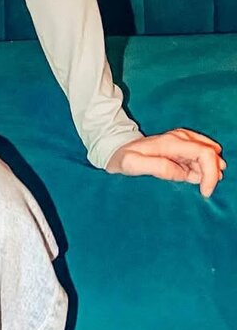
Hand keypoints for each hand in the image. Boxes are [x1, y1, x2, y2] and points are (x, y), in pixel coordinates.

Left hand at [105, 128, 226, 197]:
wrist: (116, 150)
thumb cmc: (123, 158)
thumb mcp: (132, 164)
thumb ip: (157, 167)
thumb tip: (182, 173)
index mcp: (171, 142)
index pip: (204, 153)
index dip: (211, 172)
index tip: (204, 191)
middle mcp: (179, 138)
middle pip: (210, 153)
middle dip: (213, 173)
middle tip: (203, 190)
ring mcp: (181, 141)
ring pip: (208, 155)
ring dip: (208, 171)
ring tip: (196, 184)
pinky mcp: (180, 147)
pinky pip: (200, 156)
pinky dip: (203, 168)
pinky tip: (193, 177)